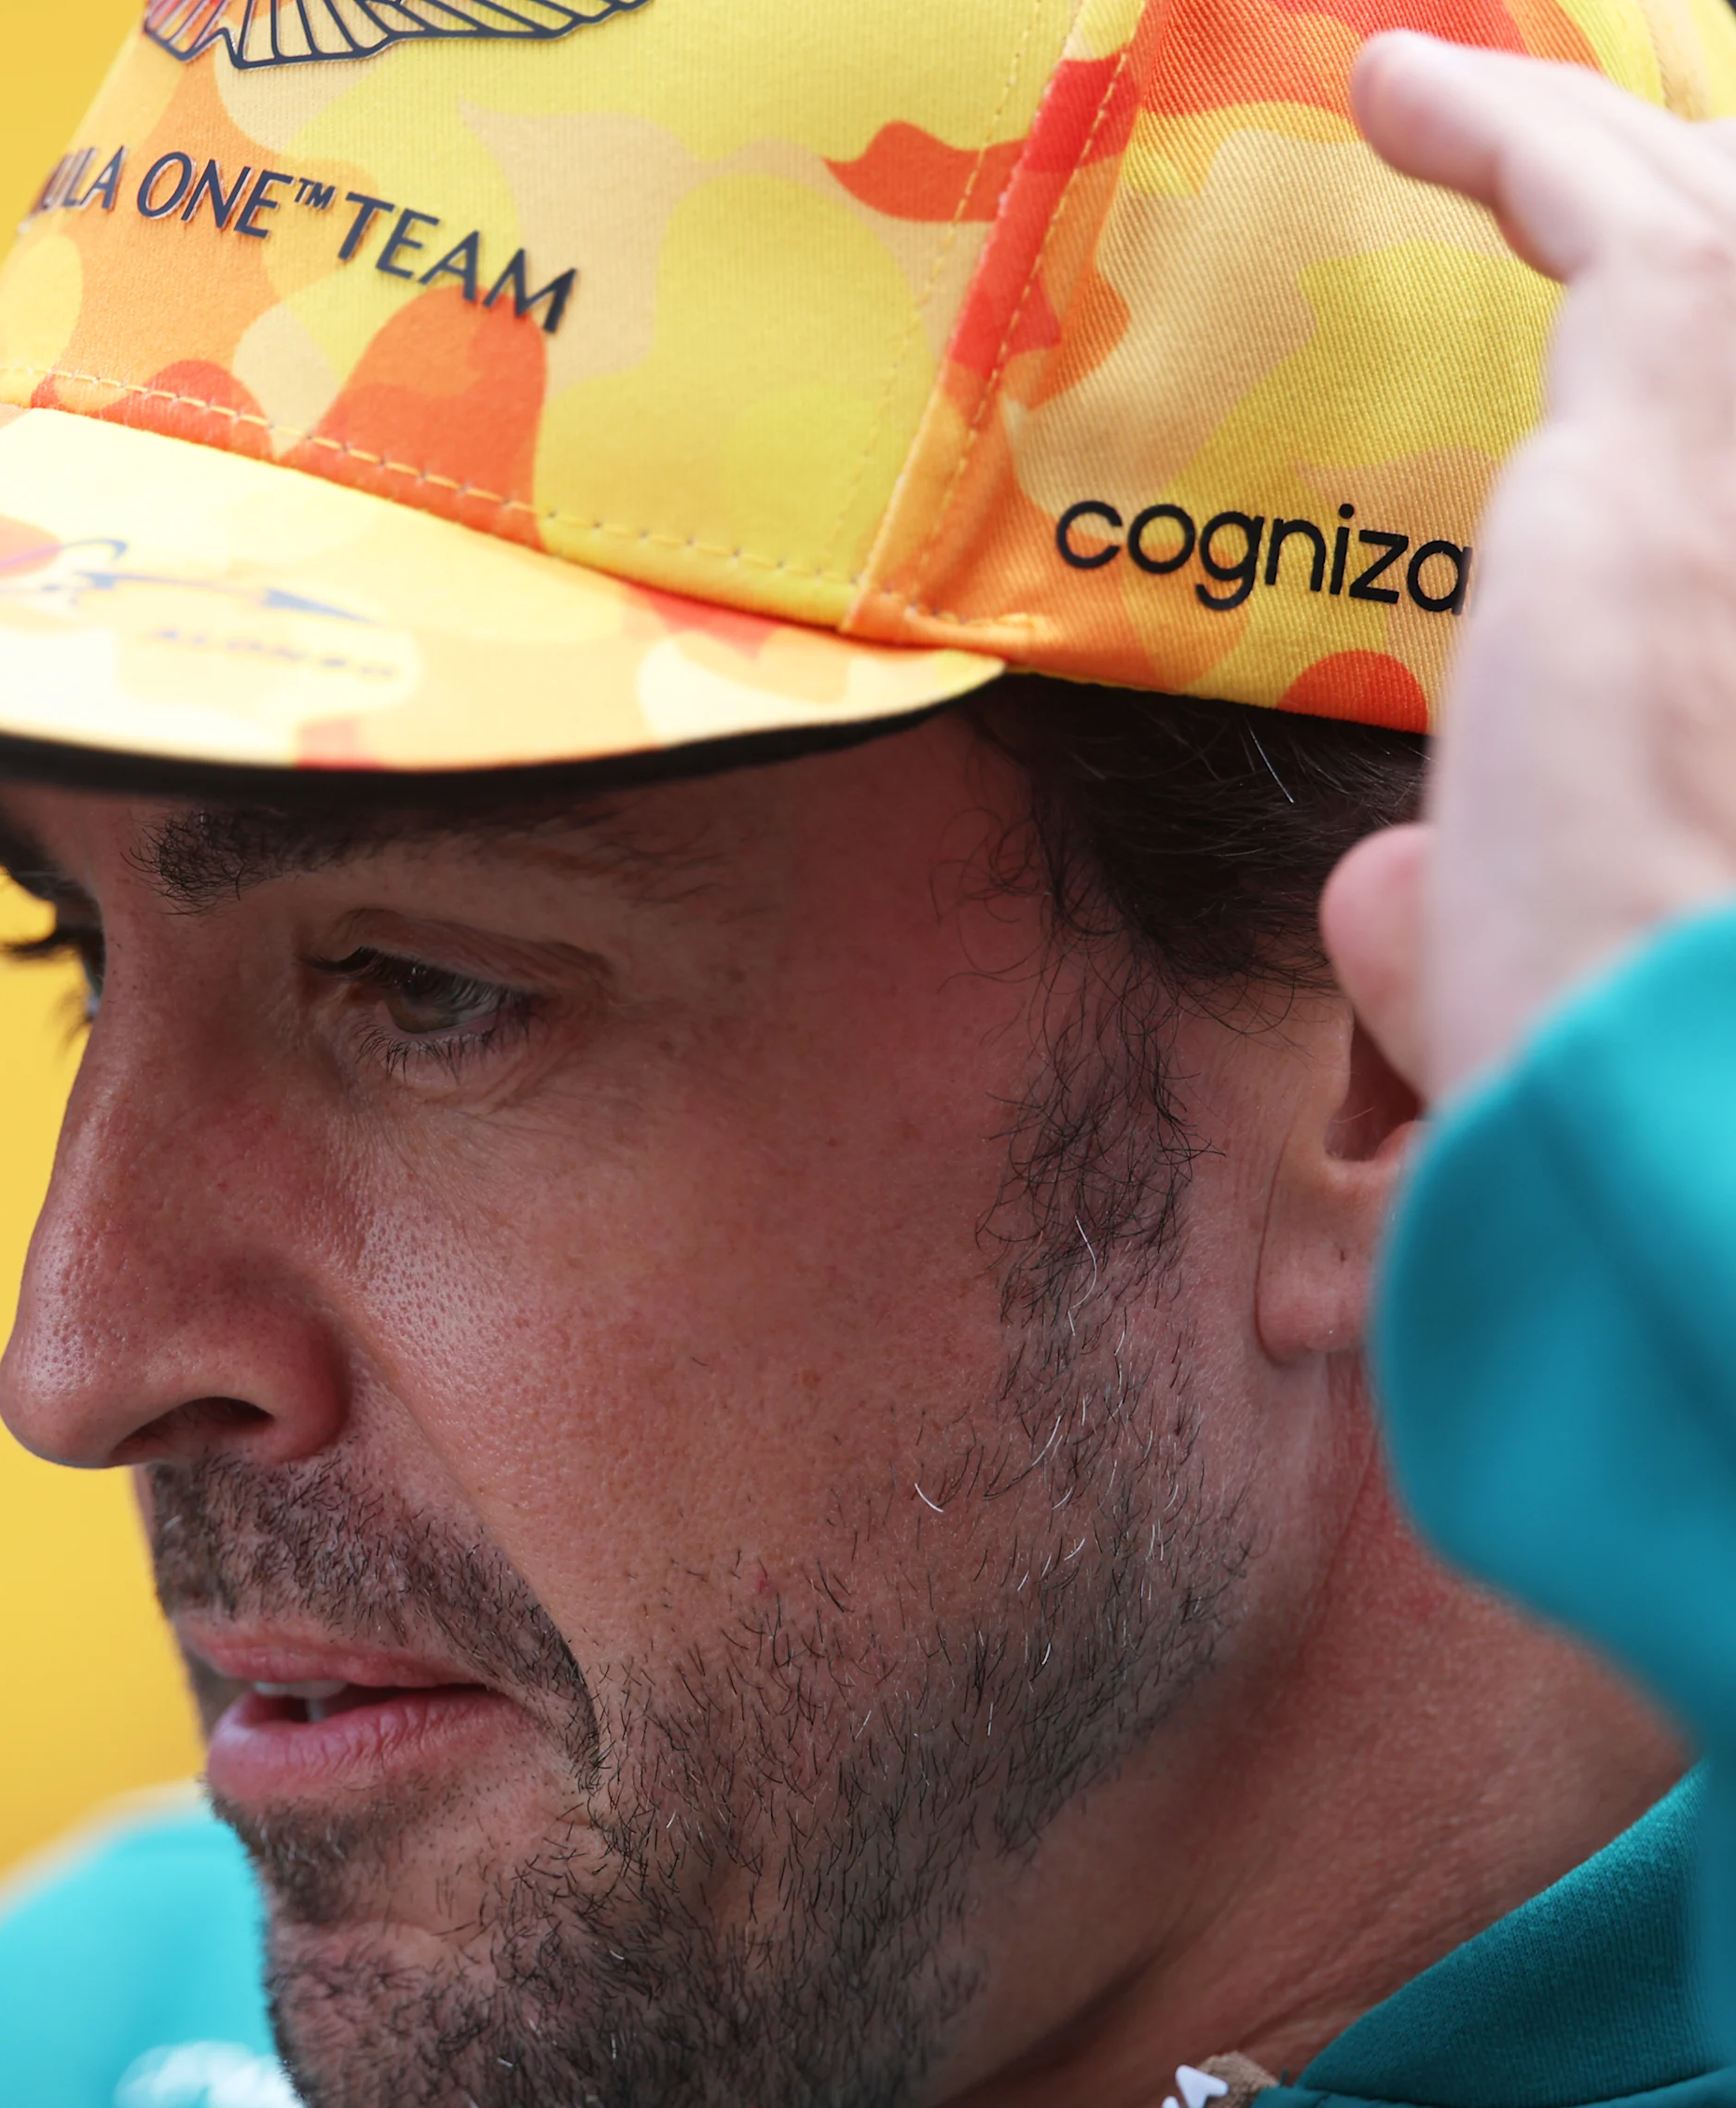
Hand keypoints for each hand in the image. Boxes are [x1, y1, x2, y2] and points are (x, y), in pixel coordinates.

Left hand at [1323, 35, 1735, 1102]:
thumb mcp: (1540, 982)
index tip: (1614, 371)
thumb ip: (1466, 920)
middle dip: (1689, 229)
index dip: (1698, 386)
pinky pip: (1617, 219)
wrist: (1681, 1081)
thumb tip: (1388, 897)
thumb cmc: (1610, 1072)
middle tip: (1575, 185)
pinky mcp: (1688, 423)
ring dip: (1596, 163)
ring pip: (1731, 233)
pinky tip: (1394, 95)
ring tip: (1460, 110)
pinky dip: (1509, 139)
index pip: (1730, 445)